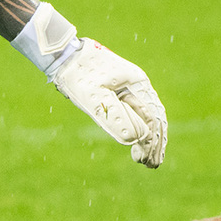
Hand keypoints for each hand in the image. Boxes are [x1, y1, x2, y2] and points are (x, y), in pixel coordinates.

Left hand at [50, 39, 167, 167]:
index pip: (152, 118)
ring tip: (147, 159)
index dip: (151, 142)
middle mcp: (139, 84)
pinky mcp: (123, 89)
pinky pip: (141, 110)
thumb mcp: (92, 98)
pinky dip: (144, 127)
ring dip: (151, 137)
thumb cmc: (77, 75)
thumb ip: (115, 117)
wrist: (65, 55)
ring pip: (150, 114)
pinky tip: (140, 140)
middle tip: (151, 165)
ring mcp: (132, 86)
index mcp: (136, 84)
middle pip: (155, 117)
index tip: (145, 161)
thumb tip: (137, 138)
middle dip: (155, 143)